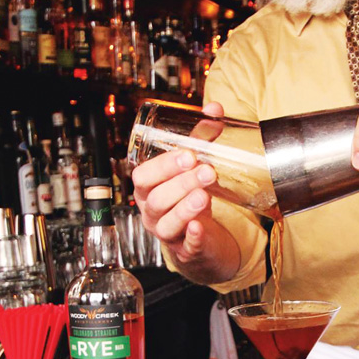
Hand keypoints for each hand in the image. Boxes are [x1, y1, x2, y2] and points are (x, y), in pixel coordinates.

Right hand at [131, 102, 236, 276]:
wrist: (202, 235)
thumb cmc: (189, 195)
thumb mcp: (193, 166)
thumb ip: (201, 138)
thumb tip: (214, 109)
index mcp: (148, 188)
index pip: (144, 176)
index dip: (163, 166)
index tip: (187, 154)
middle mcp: (152, 211)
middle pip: (158, 199)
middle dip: (181, 183)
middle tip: (205, 170)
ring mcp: (166, 233)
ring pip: (168, 223)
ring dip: (186, 207)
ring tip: (205, 194)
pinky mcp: (185, 250)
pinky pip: (185, 246)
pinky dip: (192, 237)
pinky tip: (199, 227)